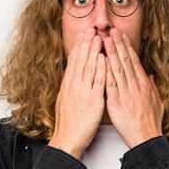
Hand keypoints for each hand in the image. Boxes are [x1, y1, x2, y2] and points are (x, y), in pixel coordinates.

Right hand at [48, 28, 105, 159]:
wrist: (67, 139)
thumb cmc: (68, 124)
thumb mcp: (65, 102)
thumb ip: (70, 88)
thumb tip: (71, 76)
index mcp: (68, 86)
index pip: (74, 62)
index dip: (79, 47)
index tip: (83, 35)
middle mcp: (74, 86)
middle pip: (80, 61)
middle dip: (86, 44)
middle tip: (90, 29)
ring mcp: (83, 92)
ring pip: (89, 67)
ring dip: (94, 51)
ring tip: (98, 37)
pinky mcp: (92, 101)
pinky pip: (98, 82)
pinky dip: (101, 69)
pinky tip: (104, 58)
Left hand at [104, 28, 164, 148]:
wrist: (146, 139)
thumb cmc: (150, 124)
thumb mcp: (157, 104)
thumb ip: (154, 89)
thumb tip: (151, 78)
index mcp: (144, 85)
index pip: (134, 62)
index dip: (127, 47)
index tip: (122, 36)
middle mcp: (136, 86)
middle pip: (126, 61)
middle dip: (118, 44)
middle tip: (111, 31)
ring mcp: (126, 94)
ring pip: (117, 69)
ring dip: (110, 53)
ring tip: (104, 40)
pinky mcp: (116, 103)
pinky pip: (110, 84)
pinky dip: (105, 71)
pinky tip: (100, 61)